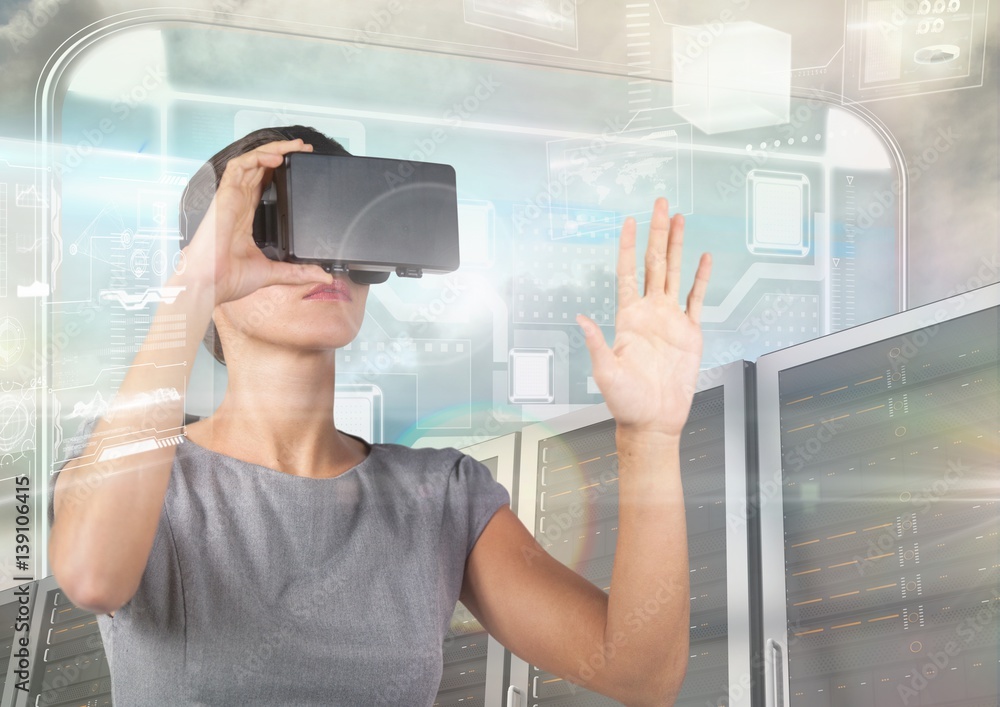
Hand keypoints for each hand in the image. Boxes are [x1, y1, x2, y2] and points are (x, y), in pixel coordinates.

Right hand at [181, 138, 331, 305]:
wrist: (211, 284)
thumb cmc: (230, 279)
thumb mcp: (273, 273)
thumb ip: (298, 272)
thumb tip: (323, 275)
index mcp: (246, 216)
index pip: (264, 183)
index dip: (280, 170)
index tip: (301, 165)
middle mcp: (238, 203)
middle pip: (260, 167)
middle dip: (282, 153)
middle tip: (304, 148)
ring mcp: (230, 198)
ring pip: (251, 161)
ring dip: (272, 149)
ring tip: (294, 146)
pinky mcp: (224, 196)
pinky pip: (238, 167)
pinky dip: (256, 158)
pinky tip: (275, 157)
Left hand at [577, 198, 711, 440]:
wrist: (653, 420)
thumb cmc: (625, 401)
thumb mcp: (605, 372)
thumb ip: (596, 344)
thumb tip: (582, 319)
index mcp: (628, 317)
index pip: (628, 272)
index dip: (629, 247)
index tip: (629, 221)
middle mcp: (649, 312)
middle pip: (654, 263)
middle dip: (657, 233)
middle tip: (660, 203)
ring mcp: (671, 320)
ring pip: (675, 273)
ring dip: (677, 246)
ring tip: (681, 219)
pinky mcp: (690, 333)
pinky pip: (697, 299)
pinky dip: (701, 278)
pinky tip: (704, 258)